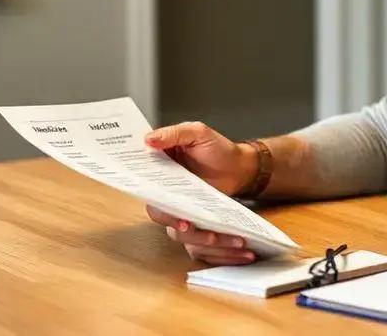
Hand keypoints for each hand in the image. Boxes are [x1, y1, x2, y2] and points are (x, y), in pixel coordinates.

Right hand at [143, 122, 259, 263]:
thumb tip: (148, 140)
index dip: (156, 205)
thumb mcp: (197, 132)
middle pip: (162, 218)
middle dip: (180, 227)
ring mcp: (181, 214)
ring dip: (206, 242)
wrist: (239, 166)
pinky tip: (241, 251)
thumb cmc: (217, 148)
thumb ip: (173, 134)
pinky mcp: (196, 228)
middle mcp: (165, 197)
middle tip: (198, 229)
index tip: (176, 214)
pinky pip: (200, 248)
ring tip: (234, 241)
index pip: (146, 192)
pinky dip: (220, 253)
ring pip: (182, 238)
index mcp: (159, 174)